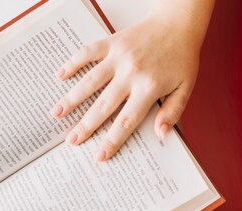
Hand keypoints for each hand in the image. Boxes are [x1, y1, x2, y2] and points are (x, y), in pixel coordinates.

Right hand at [50, 1, 213, 161]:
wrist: (178, 23)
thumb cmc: (181, 58)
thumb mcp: (185, 88)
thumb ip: (173, 112)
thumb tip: (160, 134)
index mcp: (149, 87)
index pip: (127, 120)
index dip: (112, 140)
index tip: (99, 155)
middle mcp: (131, 73)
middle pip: (104, 105)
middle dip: (86, 125)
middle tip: (71, 141)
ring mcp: (119, 56)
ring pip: (90, 81)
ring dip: (71, 98)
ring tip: (56, 114)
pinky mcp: (112, 42)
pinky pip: (88, 52)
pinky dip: (72, 63)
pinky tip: (60, 76)